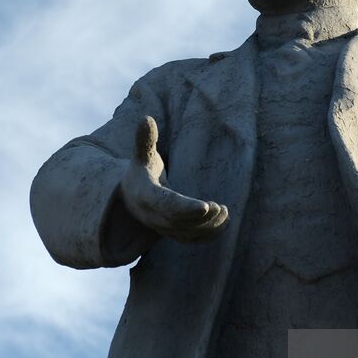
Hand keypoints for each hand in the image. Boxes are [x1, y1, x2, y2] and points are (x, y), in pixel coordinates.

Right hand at [120, 116, 228, 242]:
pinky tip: (224, 223)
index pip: (166, 205)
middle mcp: (152, 216)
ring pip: (186, 234)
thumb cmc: (142, 170)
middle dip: (200, 219)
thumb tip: (146, 118)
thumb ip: (145, 140)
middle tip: (221, 208)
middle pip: (178, 223)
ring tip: (225, 212)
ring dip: (208, 227)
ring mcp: (162, 228)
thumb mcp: (142, 155)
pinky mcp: (173, 233)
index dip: (185, 207)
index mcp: (145, 196)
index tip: (206, 206)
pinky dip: (208, 234)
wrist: (132, 196)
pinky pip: (191, 239)